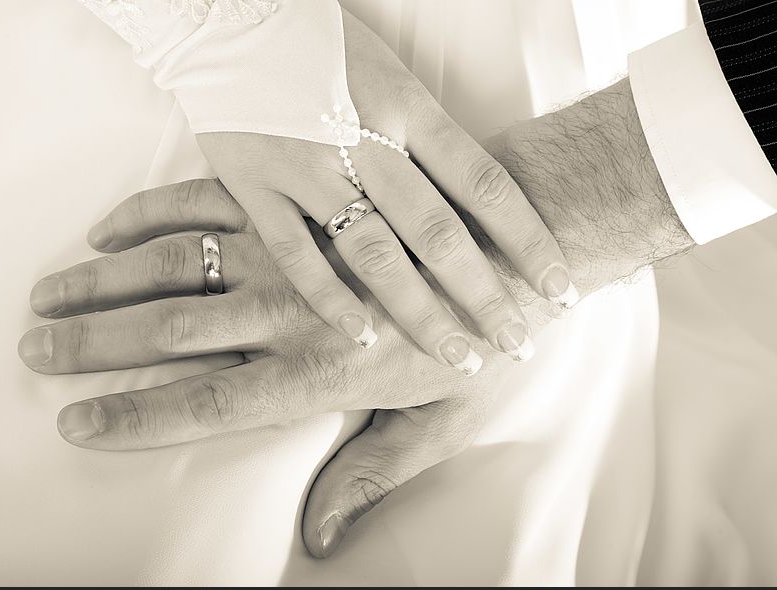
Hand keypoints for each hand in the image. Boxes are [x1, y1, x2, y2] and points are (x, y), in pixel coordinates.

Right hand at [21, 178, 522, 555]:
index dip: (133, 416)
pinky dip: (151, 213)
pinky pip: (209, 203)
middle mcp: (290, 313)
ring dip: (103, 283)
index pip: (206, 403)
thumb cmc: (481, 343)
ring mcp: (290, 252)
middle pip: (169, 333)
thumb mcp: (437, 426)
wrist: (518, 249)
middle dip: (91, 343)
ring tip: (47, 293)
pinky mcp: (298, 205)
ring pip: (174, 266)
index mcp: (317, 374)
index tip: (75, 421)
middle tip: (32, 346)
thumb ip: (369, 478)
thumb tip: (318, 539)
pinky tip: (107, 229)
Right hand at [84, 11, 575, 374]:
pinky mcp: (254, 184)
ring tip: (458, 357)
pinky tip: (363, 335)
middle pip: (438, 232)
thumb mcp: (390, 75)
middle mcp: (363, 139)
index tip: (560, 287)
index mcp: (406, 105)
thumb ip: (426, 136)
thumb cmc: (320, 47)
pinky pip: (296, 253)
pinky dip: (329, 298)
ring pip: (374, 253)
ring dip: (421, 312)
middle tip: (518, 344)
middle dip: (484, 294)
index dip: (528, 240)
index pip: (484, 183)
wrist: (226, 14)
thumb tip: (475, 202)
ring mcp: (306, 165)